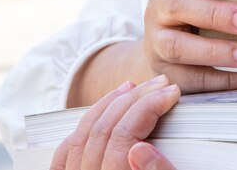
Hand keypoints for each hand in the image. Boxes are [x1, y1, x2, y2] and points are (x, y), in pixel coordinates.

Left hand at [52, 75, 178, 169]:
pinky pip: (65, 153)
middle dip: (135, 99)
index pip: (125, 136)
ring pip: (82, 135)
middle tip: (161, 83)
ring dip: (108, 105)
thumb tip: (139, 149)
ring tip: (133, 88)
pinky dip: (82, 129)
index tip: (171, 93)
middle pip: (104, 129)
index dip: (150, 107)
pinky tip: (99, 115)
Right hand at [143, 0, 236, 93]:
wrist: (172, 53)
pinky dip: (221, 80)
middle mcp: (160, 6)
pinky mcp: (165, 71)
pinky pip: (188, 78)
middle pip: (175, 3)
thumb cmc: (207, 16)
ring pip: (176, 44)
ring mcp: (157, 40)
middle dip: (212, 12)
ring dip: (214, 50)